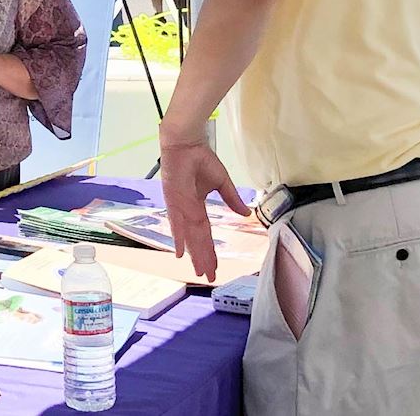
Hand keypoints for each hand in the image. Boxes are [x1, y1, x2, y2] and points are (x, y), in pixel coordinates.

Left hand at [159, 136, 250, 281]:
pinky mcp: (174, 199)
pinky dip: (178, 237)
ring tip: (200, 270)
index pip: (204, 233)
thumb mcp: (221, 181)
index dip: (209, 250)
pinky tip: (179, 252)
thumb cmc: (200, 158)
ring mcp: (179, 207)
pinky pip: (177, 221)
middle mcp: (186, 210)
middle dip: (203, 257)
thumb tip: (246, 214)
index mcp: (196, 206)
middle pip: (197, 239)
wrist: (187, 143)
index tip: (213, 266)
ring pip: (189, 235)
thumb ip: (231, 199)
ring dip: (194, 253)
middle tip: (208, 276)